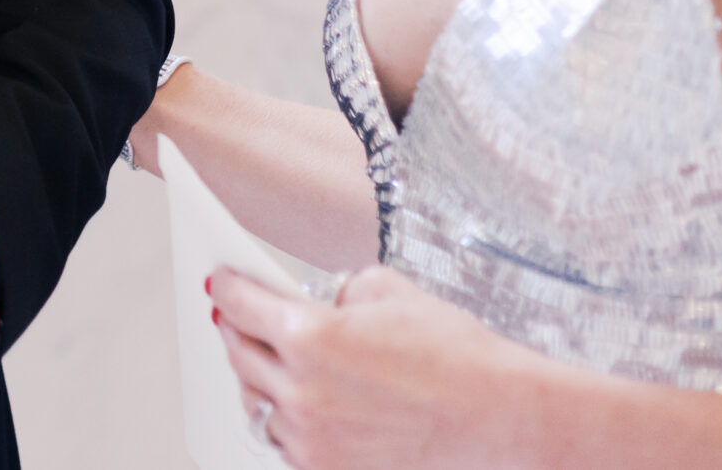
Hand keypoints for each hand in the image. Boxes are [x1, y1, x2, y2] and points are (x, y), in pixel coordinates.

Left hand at [211, 265, 546, 468]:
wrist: (501, 419)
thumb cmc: (457, 356)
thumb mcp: (390, 291)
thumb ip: (340, 290)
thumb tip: (321, 298)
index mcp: (310, 335)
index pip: (239, 303)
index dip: (227, 285)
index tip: (220, 281)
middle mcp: (301, 390)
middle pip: (238, 352)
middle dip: (237, 328)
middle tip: (239, 316)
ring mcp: (311, 437)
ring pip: (258, 401)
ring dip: (261, 378)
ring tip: (274, 362)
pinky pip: (285, 440)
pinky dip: (289, 420)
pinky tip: (306, 403)